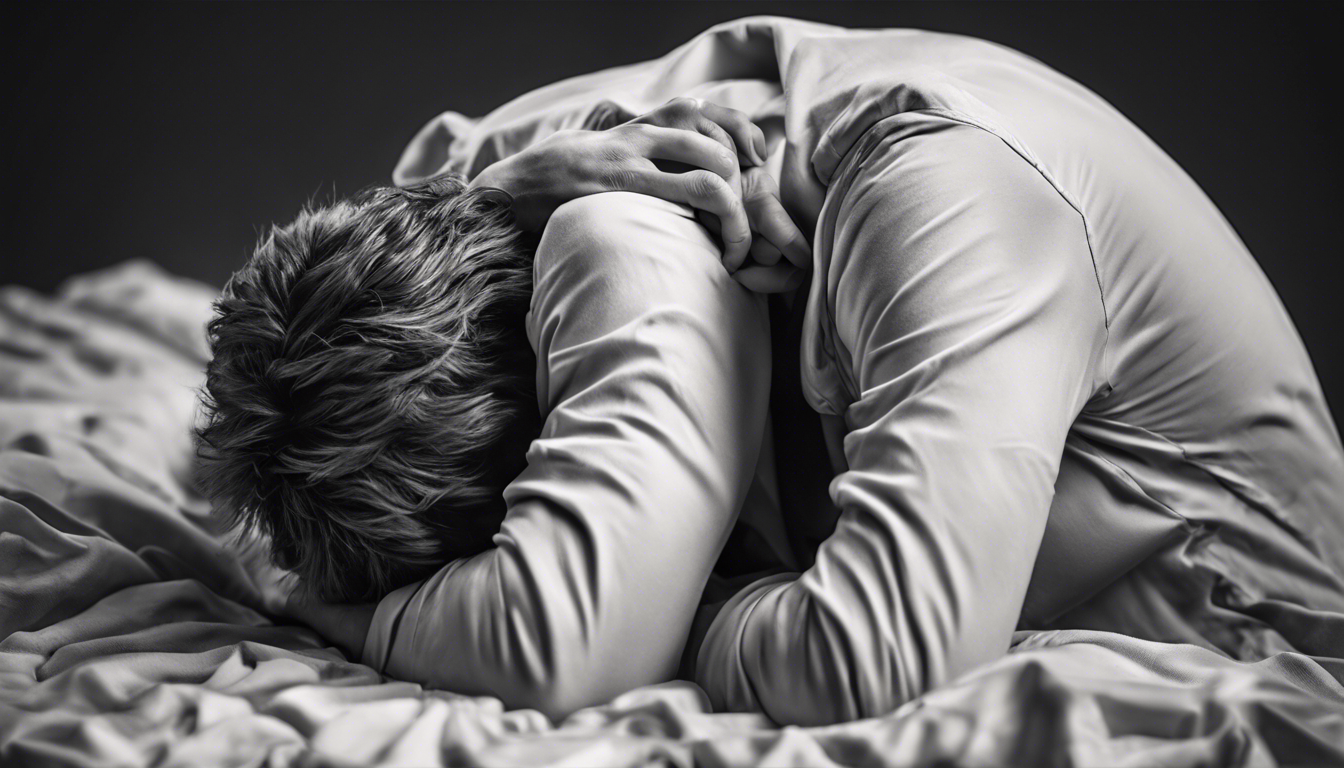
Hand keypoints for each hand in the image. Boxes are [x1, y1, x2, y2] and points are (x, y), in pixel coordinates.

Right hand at [471, 98, 808, 281]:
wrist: (505, 194)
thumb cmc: (551, 181)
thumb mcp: (594, 150)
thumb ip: (630, 151)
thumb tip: (668, 159)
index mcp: (634, 128)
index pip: (704, 112)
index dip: (741, 134)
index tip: (755, 164)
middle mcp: (638, 139)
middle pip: (718, 142)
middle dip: (746, 181)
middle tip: (749, 219)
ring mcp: (631, 167)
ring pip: (712, 173)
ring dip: (737, 213)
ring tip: (735, 248)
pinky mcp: (623, 196)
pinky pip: (688, 199)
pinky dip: (718, 226)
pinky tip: (718, 256)